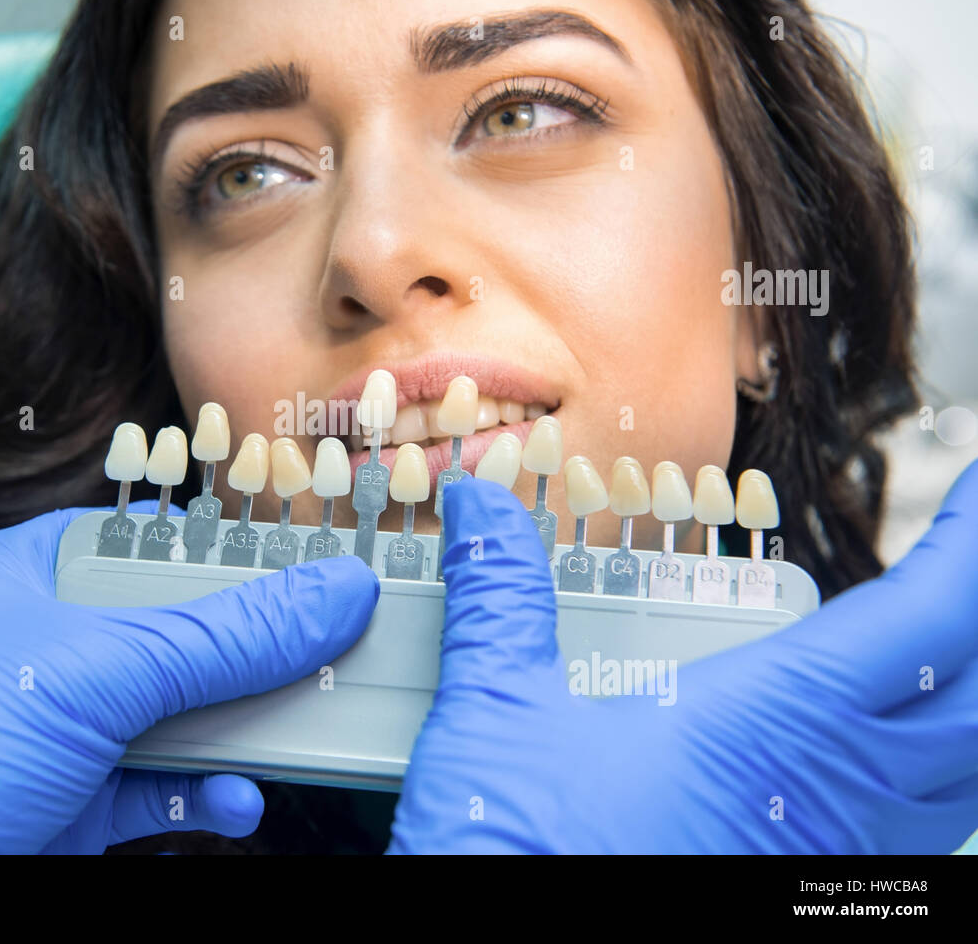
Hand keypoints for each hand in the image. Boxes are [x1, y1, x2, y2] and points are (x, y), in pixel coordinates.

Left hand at [0, 506, 378, 852]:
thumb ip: (222, 636)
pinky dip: (207, 796)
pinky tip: (237, 801)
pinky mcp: (71, 804)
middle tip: (330, 648)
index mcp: (25, 578)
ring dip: (241, 730)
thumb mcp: (95, 673)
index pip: (146, 544)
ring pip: (179, 716)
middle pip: (177, 635)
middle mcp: (44, 649)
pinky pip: (163, 790)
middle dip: (251, 652)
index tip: (307, 560)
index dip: (228, 548)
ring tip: (304, 728)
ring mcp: (58, 731)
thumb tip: (333, 595)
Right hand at [389, 464, 977, 852]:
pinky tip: (884, 759)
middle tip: (966, 558)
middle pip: (974, 695)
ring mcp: (832, 861)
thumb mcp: (500, 711)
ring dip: (969, 697)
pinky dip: (936, 774)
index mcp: (774, 722)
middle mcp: (833, 794)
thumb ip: (500, 596)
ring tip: (949, 646)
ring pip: (961, 775)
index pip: (930, 618)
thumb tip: (479, 507)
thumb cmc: (519, 854)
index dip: (970, 546)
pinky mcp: (807, 899)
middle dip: (977, 614)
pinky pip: (917, 833)